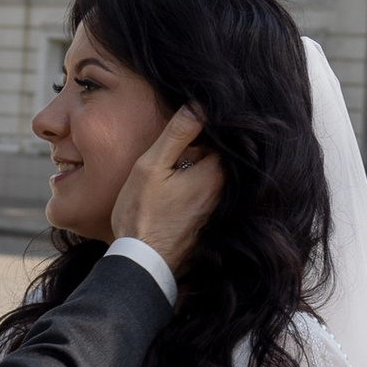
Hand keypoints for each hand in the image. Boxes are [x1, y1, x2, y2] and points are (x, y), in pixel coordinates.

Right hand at [109, 106, 218, 273]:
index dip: (202, 126)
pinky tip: (173, 188)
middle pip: (217, 153)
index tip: (186, 122)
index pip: (220, 135)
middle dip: (199, 145)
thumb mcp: (151, 166)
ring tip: (171, 166)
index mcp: (215, 172)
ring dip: (195, 164)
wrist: (141, 261)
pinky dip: (194, 183)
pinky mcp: (209, 219)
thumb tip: (198, 105)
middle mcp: (224, 190)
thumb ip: (176, 134)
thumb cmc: (141, 213)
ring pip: (210, 172)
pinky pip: (206, 190)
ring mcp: (218, 207)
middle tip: (174, 145)